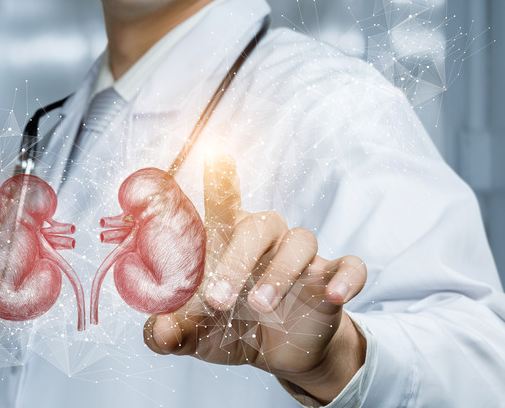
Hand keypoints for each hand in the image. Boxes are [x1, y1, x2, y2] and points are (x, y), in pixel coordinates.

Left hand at [143, 153, 367, 402]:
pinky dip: (346, 277)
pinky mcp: (330, 280)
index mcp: (227, 241)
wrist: (277, 354)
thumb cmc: (228, 329)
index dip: (221, 179)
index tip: (215, 154)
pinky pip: (350, 266)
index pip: (223, 203)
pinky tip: (334, 294)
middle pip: (259, 226)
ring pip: (301, 242)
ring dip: (280, 274)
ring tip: (262, 307)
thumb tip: (159, 332)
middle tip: (218, 301)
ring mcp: (302, 259)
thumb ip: (172, 334)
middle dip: (237, 261)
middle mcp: (266, 240)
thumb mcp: (196, 336)